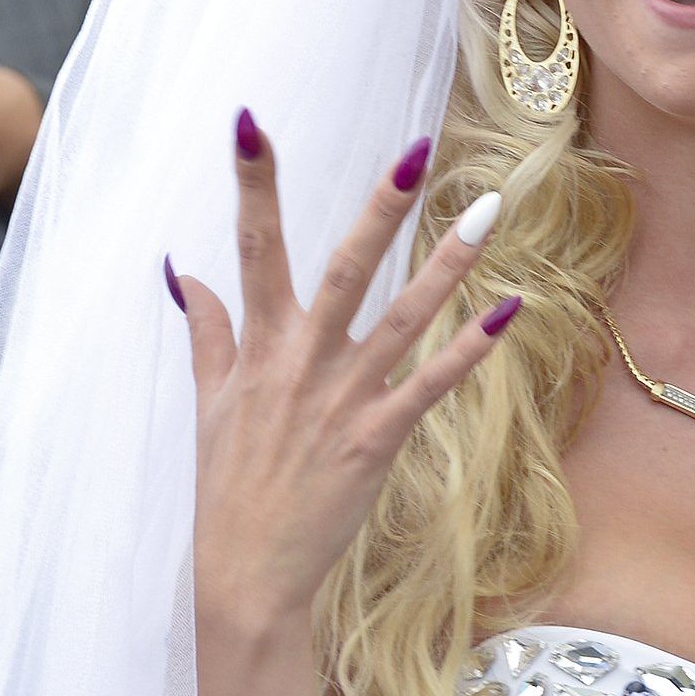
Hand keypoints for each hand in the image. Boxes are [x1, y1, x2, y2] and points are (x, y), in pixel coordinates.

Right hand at [180, 110, 514, 626]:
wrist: (244, 572)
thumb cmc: (230, 485)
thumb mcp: (210, 404)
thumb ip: (207, 333)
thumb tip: (183, 271)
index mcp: (258, 347)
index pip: (253, 248)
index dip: (253, 185)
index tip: (251, 123)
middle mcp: (300, 362)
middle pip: (341, 268)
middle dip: (377, 209)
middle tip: (414, 151)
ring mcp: (341, 399)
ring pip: (401, 317)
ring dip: (448, 265)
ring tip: (490, 214)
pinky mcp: (376, 438)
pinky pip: (432, 384)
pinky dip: (472, 349)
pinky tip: (511, 311)